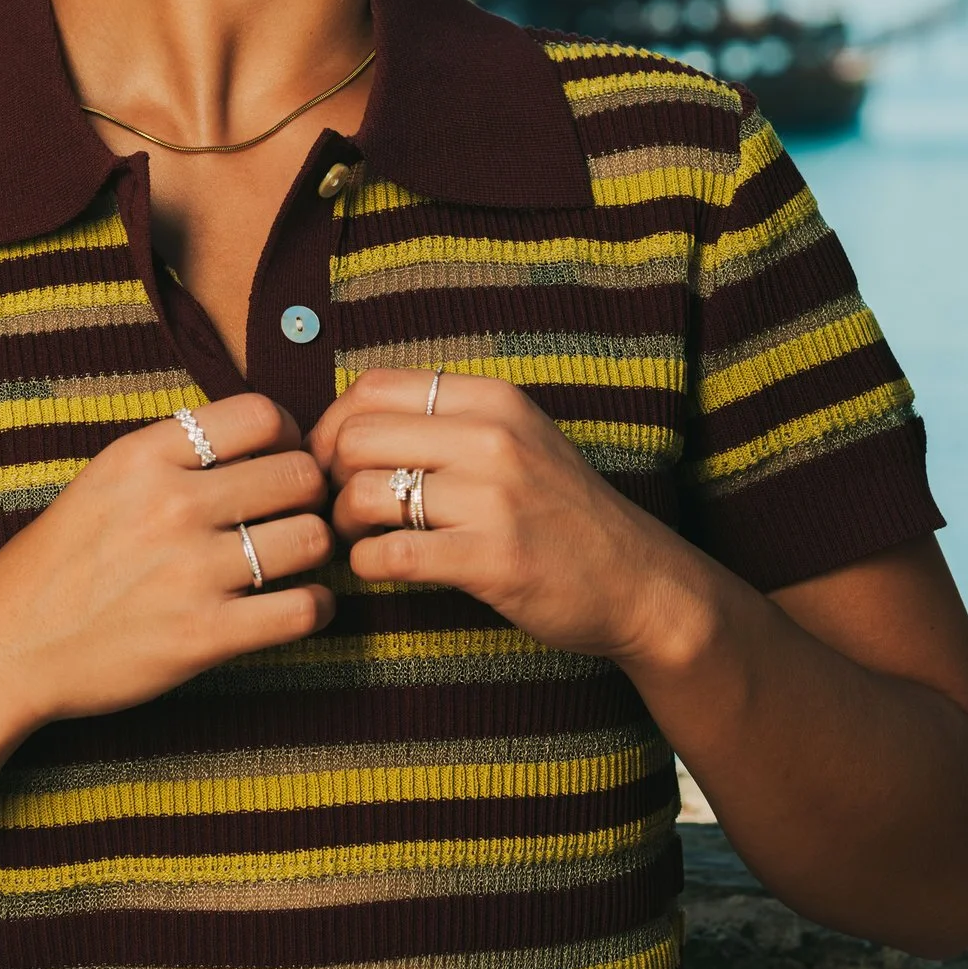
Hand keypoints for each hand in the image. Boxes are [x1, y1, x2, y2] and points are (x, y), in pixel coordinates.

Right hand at [0, 393, 333, 731]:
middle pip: (299, 475)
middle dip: (309, 494)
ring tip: (296, 561)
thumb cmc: (59, 564)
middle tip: (296, 514)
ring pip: (311, 538)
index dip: (288, 436)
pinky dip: (315, 607)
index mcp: (144, 455)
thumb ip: (176, 455)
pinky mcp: (203, 636)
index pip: (262, 414)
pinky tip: (296, 606)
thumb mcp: (105, 480)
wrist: (7, 648)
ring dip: (315, 550)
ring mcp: (189, 572)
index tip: (282, 459)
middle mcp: (171, 505)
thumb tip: (263, 437)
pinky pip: (303, 609)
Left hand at [310, 372, 716, 665]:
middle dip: (330, 476)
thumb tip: (348, 422)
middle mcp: (493, 438)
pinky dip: (365, 564)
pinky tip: (380, 569)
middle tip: (338, 507)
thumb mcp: (516, 439)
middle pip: (357, 436)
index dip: (333, 425)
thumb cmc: (560, 512)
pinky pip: (390, 553)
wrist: (637, 581)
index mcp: (493, 399)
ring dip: (343, 524)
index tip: (333, 462)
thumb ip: (446, 420)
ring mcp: (494, 498)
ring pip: (364, 493)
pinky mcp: (493, 559)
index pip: (374, 387)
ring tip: (359, 538)